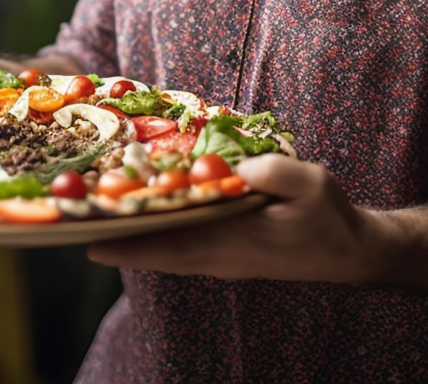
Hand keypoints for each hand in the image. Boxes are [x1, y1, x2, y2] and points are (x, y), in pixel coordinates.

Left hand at [87, 154, 381, 282]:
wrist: (350, 253)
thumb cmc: (329, 217)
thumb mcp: (311, 184)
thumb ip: (276, 173)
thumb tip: (237, 167)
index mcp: (236, 241)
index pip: (174, 244)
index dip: (133, 243)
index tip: (92, 240)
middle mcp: (222, 256)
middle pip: (160, 253)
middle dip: (120, 243)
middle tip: (77, 230)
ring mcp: (224, 260)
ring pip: (168, 255)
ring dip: (136, 242)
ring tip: (100, 223)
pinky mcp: (229, 257)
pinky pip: (183, 251)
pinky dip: (159, 240)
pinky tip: (147, 220)